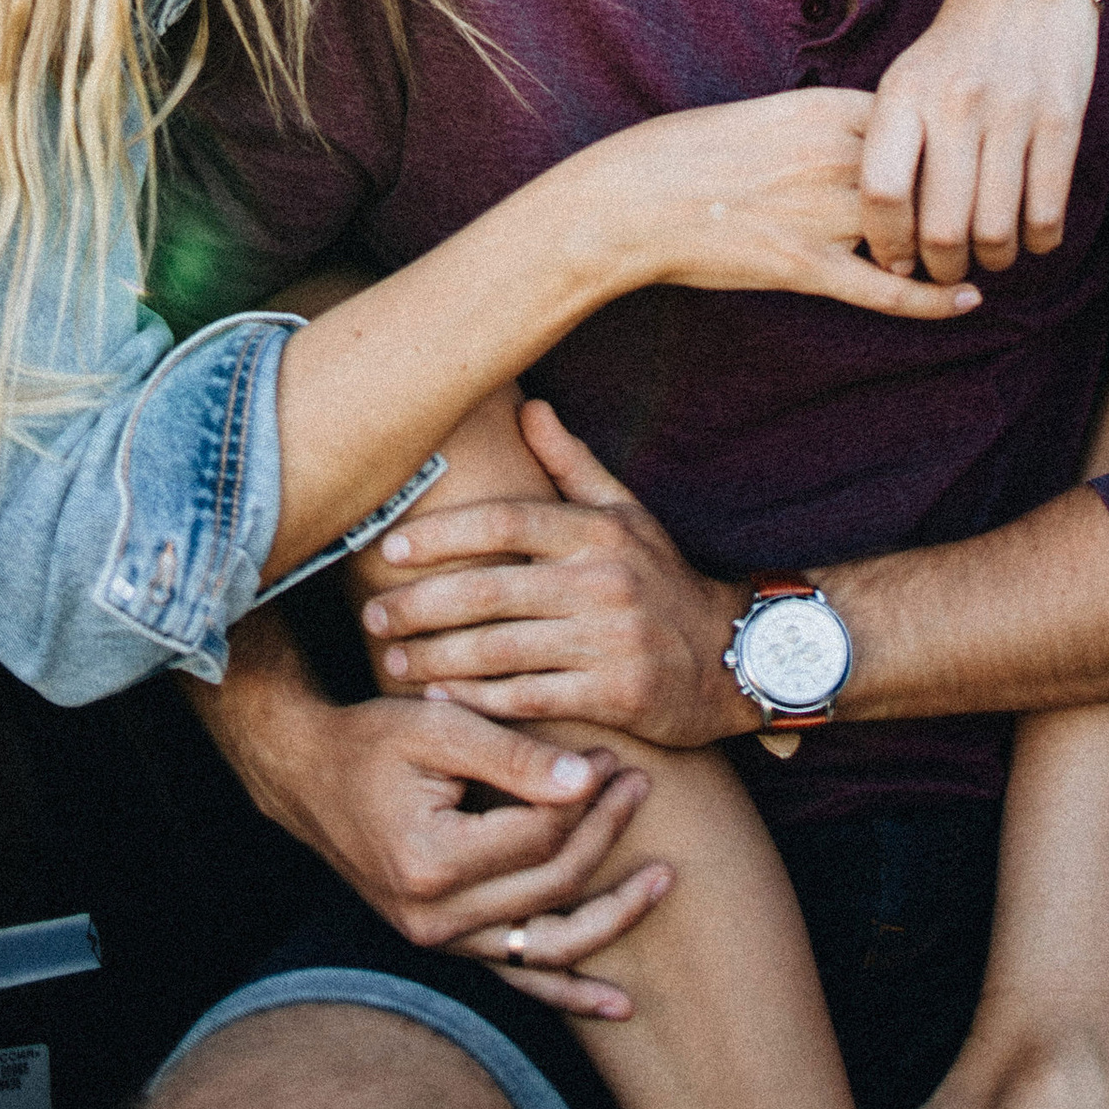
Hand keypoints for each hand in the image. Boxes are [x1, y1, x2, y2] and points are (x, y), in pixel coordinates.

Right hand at [236, 682, 672, 1017]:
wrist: (309, 779)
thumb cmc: (372, 742)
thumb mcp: (437, 728)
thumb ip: (512, 755)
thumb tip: (588, 779)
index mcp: (431, 861)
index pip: (539, 836)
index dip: (585, 796)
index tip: (610, 757)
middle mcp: (434, 918)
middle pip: (550, 884)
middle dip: (605, 832)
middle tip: (640, 783)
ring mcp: (439, 941)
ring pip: (546, 943)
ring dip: (612, 916)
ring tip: (664, 880)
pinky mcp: (446, 946)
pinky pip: (517, 977)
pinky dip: (569, 992)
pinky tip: (619, 1004)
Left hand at [361, 402, 746, 749]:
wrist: (736, 656)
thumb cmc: (663, 581)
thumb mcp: (627, 514)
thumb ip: (572, 464)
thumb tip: (528, 406)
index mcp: (597, 532)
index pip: (506, 522)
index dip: (442, 534)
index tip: (389, 548)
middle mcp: (602, 582)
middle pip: (491, 590)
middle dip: (422, 605)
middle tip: (372, 615)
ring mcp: (609, 642)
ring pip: (502, 650)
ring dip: (438, 658)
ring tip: (393, 661)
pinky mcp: (616, 697)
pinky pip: (531, 699)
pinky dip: (480, 702)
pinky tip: (441, 700)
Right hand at [577, 90, 981, 319]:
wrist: (633, 200)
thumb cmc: (687, 153)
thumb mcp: (764, 115)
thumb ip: (819, 124)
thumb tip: (860, 134)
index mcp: (823, 110)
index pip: (918, 121)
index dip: (947, 143)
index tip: (968, 155)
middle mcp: (835, 157)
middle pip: (934, 173)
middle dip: (966, 193)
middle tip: (993, 210)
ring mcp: (824, 214)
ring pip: (918, 230)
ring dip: (955, 244)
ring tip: (987, 255)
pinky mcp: (807, 267)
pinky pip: (887, 289)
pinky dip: (933, 300)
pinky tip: (967, 302)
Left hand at [860, 0, 1101, 283]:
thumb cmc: (952, 51)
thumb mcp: (904, 83)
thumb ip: (892, 149)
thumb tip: (887, 240)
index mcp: (904, 95)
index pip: (882, 193)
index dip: (888, 244)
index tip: (896, 262)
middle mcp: (955, 104)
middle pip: (943, 227)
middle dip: (943, 267)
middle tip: (947, 269)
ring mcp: (1012, 112)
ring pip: (997, 230)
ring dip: (993, 259)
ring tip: (989, 254)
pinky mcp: (1062, 119)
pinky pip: (1047, 212)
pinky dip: (1038, 241)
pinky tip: (1030, 236)